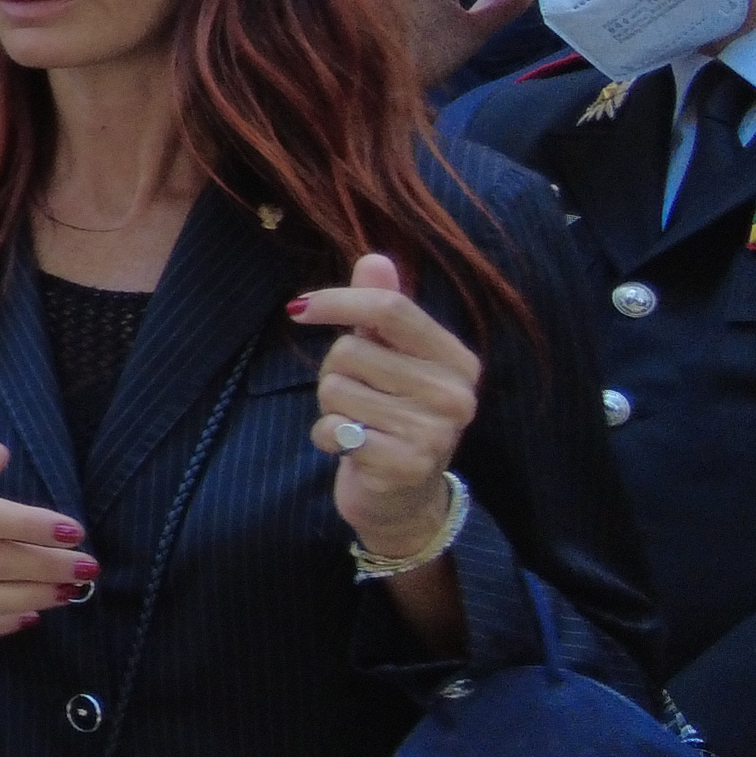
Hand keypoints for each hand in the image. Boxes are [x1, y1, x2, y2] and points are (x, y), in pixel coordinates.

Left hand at [291, 260, 479, 553]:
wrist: (404, 498)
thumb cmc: (392, 415)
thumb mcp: (392, 359)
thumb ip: (383, 309)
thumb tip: (374, 258)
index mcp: (456, 359)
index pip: (391, 308)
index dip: (338, 301)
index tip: (299, 308)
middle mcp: (455, 394)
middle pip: (351, 350)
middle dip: (335, 372)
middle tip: (358, 398)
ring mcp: (435, 431)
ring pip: (336, 388)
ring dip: (331, 407)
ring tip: (358, 423)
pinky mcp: (406, 465)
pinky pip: (333, 429)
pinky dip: (327, 437)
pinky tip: (353, 449)